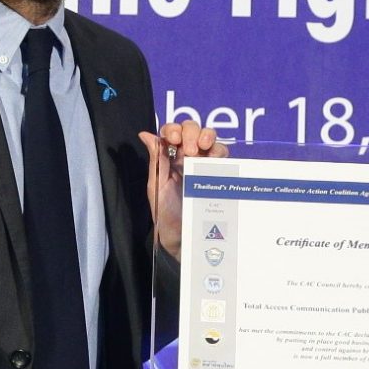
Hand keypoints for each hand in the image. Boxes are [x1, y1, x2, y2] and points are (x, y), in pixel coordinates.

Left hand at [141, 120, 227, 257]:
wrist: (184, 239)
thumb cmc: (167, 216)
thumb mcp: (157, 188)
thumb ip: (155, 161)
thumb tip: (145, 134)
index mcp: (168, 159)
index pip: (171, 132)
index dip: (172, 129)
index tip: (172, 139)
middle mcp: (186, 158)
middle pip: (191, 129)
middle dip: (190, 132)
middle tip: (189, 150)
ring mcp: (203, 164)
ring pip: (209, 137)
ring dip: (207, 136)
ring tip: (202, 149)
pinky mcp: (219, 173)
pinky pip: (223, 155)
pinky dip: (219, 151)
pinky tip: (214, 158)